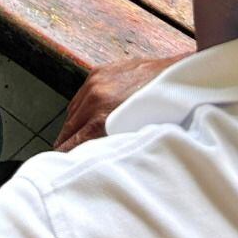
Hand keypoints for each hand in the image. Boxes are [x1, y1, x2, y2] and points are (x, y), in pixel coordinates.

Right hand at [56, 56, 184, 150]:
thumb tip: (101, 155)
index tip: (62, 165)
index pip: (74, 141)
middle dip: (65, 141)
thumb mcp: (137, 133)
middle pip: (70, 126)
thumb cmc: (163, 110)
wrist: (175, 76)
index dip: (66, 154)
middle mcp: (95, 99)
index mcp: (103, 118)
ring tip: (72, 138)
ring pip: (72, 110)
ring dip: (72, 124)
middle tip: (62, 156)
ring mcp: (95, 83)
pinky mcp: (98, 72)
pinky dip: (79, 107)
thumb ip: (114, 142)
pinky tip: (82, 116)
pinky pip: (81, 95)